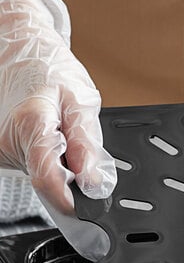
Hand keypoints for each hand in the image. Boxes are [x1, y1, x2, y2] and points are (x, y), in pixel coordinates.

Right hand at [0, 0, 115, 258]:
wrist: (16, 49)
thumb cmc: (49, 69)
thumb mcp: (80, 100)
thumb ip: (87, 144)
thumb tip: (94, 183)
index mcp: (30, 125)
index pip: (48, 180)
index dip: (71, 202)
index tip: (90, 214)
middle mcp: (7, 142)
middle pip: (47, 181)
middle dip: (73, 179)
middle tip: (89, 162)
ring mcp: (0, 150)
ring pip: (40, 177)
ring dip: (61, 169)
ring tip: (67, 139)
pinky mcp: (0, 153)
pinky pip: (32, 169)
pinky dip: (50, 163)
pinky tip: (55, 142)